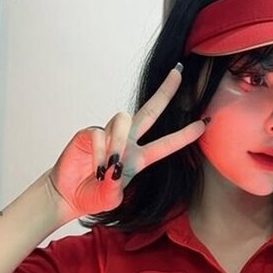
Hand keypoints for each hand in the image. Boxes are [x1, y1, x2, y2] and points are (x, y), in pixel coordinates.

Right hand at [48, 66, 205, 218]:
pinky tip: (96, 167)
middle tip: (178, 73)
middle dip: (165, 92)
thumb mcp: (111, 199)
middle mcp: (128, 142)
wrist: (69, 196)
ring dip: (118, 142)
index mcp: (140, 159)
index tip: (203, 124)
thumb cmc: (94, 197)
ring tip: (110, 166)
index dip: (184, 135)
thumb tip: (114, 168)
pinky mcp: (89, 133)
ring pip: (123, 119)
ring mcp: (109, 135)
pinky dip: (98, 152)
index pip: (166, 144)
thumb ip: (115, 187)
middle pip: (151, 110)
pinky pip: (99, 135)